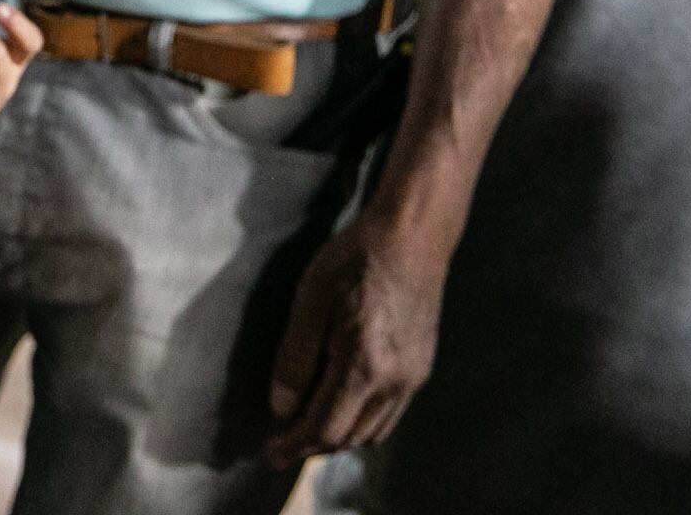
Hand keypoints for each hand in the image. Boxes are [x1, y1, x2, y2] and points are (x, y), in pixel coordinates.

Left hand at [264, 212, 447, 465]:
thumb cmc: (355, 259)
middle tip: (282, 440)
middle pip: (350, 437)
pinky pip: (390, 414)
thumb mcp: (310, 300)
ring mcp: (414, 377)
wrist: (412, 236)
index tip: (269, 454)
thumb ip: (295, 359)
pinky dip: (363, 420)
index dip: (294, 446)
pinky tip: (343, 402)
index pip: (326, 429)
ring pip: (373, 432)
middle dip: (313, 445)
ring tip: (309, 423)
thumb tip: (282, 408)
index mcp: (365, 366)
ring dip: (339, 436)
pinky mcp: (421, 368)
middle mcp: (395, 382)